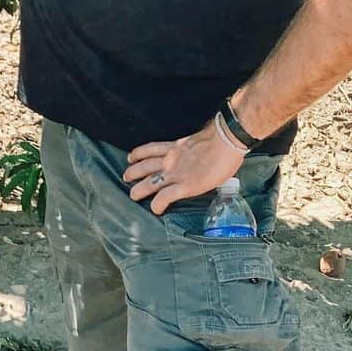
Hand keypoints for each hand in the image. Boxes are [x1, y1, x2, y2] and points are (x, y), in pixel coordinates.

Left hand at [123, 121, 244, 215]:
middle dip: (133, 172)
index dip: (138, 153)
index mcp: (175, 146)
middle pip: (145, 166)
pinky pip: (165, 197)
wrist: (225, 141)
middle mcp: (171, 159)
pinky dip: (158, 204)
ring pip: (150, 182)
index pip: (151, 149)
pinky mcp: (185, 185)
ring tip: (133, 195)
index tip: (131, 157)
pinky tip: (156, 210)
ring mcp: (176, 173)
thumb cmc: (220, 140)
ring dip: (139, 189)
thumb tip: (200, 157)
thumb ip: (193, 150)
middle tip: (126, 177)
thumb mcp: (197, 141)